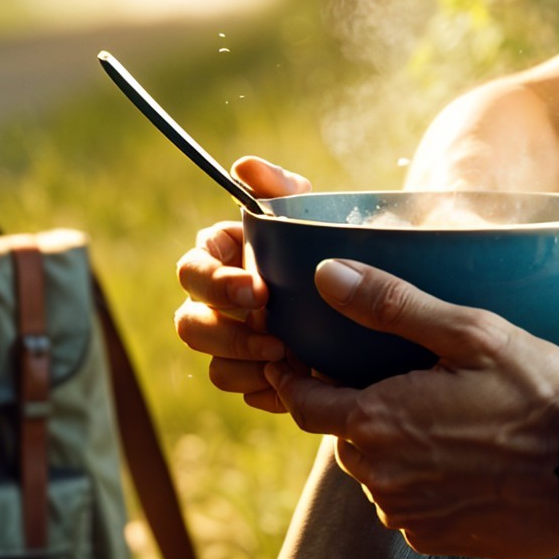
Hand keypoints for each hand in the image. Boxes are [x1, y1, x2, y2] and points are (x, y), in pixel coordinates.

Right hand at [173, 156, 309, 413]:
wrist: (368, 298)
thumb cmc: (329, 245)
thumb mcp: (310, 215)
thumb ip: (278, 188)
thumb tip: (245, 166)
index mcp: (220, 260)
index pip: (192, 270)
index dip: (215, 282)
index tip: (257, 290)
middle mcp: (217, 305)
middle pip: (189, 325)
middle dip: (226, 334)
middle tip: (274, 335)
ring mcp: (233, 345)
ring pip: (213, 366)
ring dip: (246, 365)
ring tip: (290, 359)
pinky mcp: (255, 376)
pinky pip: (244, 392)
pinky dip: (267, 389)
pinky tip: (299, 381)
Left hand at [272, 259, 558, 558]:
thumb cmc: (535, 393)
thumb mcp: (469, 332)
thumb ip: (391, 304)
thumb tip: (324, 275)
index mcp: (377, 423)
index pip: (303, 403)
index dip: (295, 380)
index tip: (295, 362)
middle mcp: (381, 478)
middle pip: (344, 438)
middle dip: (360, 411)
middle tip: (401, 382)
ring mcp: (409, 516)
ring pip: (378, 475)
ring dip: (395, 451)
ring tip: (444, 423)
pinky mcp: (439, 541)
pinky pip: (411, 509)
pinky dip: (425, 486)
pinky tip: (466, 462)